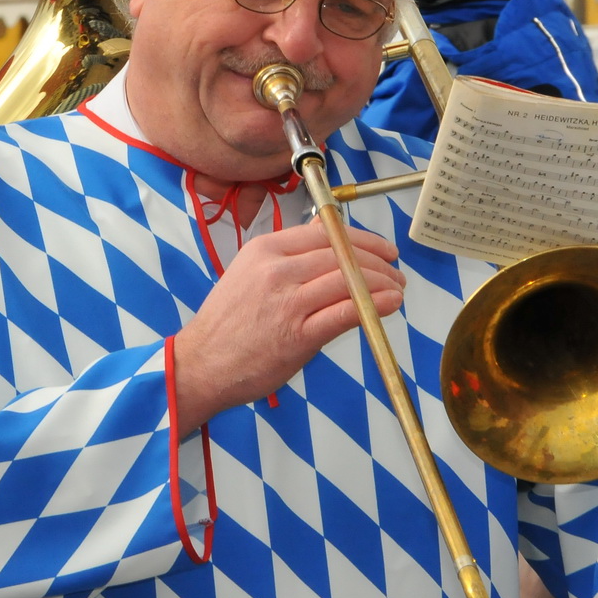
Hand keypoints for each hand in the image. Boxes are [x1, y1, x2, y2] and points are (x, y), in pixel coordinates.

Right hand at [172, 221, 403, 430]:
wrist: (200, 365)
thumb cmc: (226, 326)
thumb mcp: (249, 277)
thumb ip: (287, 263)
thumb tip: (331, 253)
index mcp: (264, 250)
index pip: (325, 233)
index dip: (362, 239)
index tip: (382, 249)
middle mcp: (277, 270)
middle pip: (342, 254)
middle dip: (378, 263)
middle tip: (396, 273)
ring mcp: (288, 302)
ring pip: (348, 280)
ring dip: (382, 284)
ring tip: (397, 291)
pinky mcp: (297, 335)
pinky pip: (345, 312)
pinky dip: (374, 305)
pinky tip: (389, 305)